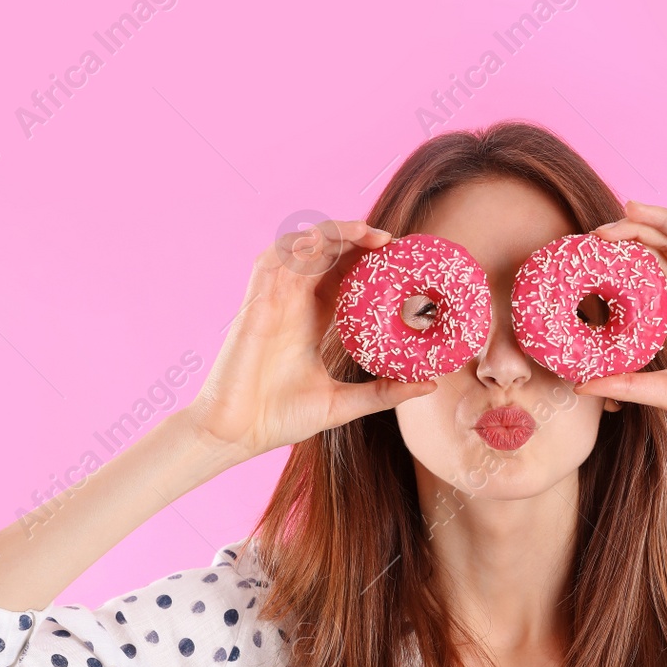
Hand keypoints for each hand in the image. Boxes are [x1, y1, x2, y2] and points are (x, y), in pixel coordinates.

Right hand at [186, 220, 438, 458]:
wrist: (236, 434)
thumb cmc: (280, 419)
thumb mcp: (343, 403)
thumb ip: (383, 392)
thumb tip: (430, 383)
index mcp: (312, 319)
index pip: (343, 275)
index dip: (369, 260)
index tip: (403, 259)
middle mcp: (293, 303)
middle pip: (326, 255)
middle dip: (356, 239)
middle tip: (392, 241)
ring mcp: (272, 300)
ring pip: (301, 248)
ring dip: (332, 233)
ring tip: (366, 233)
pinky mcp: (254, 304)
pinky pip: (273, 261)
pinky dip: (297, 246)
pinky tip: (323, 242)